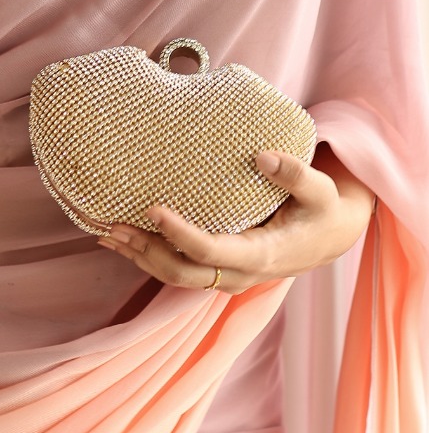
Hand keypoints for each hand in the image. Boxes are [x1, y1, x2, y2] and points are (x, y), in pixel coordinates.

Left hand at [97, 145, 374, 294]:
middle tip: (112, 225)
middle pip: (182, 273)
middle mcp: (240, 273)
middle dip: (145, 251)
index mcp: (263, 256)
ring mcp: (226, 275)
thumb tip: (263, 156)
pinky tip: (119, 239)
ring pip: (174, 276)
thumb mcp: (321, 191)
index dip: (181, 235)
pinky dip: (147, 255)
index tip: (153, 208)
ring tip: (104, 232)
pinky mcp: (216, 268)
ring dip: (139, 256)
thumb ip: (296, 174)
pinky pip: (177, 268)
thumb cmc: (322, 210)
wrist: (329, 236)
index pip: (212, 252)